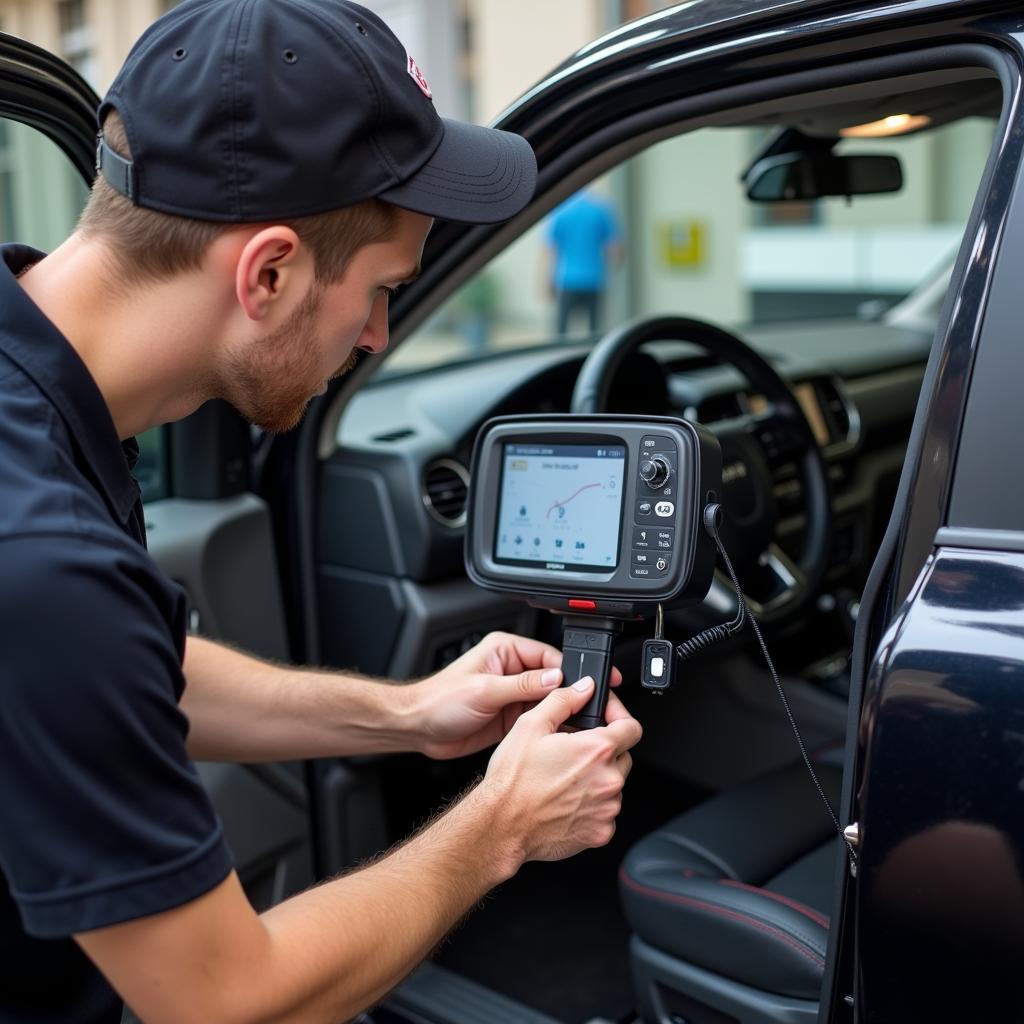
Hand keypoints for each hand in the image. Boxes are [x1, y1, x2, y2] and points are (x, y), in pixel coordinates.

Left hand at [410, 631, 622, 759]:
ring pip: (551, 702)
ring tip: (585, 722)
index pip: (549, 656)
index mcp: (506, 650)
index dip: (574, 669)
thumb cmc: (438, 700)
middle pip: (555, 679)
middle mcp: (512, 670)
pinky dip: (553, 727)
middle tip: (599, 705)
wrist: (417, 729)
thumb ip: (523, 685)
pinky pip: (540, 719)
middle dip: (575, 692)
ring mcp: (513, 695)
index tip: (594, 681)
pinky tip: (565, 734)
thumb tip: (557, 679)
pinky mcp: (511, 717)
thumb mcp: (484, 690)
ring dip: (566, 712)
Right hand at [482, 677, 641, 863]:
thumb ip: (563, 701)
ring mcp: (607, 809)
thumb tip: (583, 688)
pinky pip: (606, 812)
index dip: (620, 718)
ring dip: (598, 778)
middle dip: (604, 750)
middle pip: (623, 756)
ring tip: (566, 778)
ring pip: (614, 785)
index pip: (632, 727)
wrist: (502, 826)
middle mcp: (608, 780)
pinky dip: (593, 806)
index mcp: (596, 750)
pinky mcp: (600, 833)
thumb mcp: (530, 726)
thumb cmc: (513, 782)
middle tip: (575, 752)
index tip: (609, 719)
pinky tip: (567, 801)